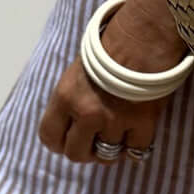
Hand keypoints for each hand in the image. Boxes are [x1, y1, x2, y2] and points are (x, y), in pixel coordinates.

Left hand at [38, 0, 187, 163]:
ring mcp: (115, 121)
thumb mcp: (75, 74)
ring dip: (112, 148)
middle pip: (77, 154)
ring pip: (107, 156)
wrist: (144, 37)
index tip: (69, 140)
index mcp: (65, 97)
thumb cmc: (108, 51)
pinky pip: (134, 151)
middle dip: (86, 151)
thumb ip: (69, 103)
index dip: (59, 143)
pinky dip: (135, 147)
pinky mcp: (142, 123)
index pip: (49, 137)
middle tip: (95, 141)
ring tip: (117, 135)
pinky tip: (136, 134)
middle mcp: (87, 113)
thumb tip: (69, 130)